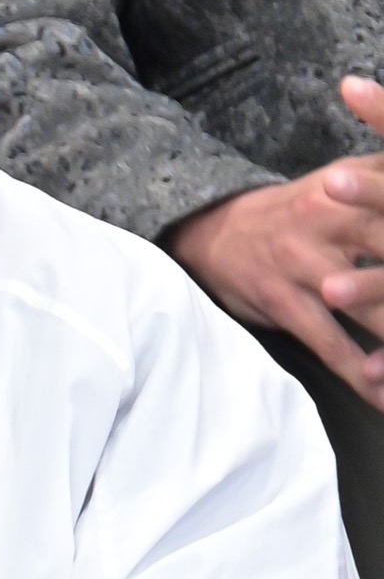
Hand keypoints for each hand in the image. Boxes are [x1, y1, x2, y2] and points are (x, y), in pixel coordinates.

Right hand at [168, 75, 383, 407]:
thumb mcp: (341, 181)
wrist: (212, 232)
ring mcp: (306, 262)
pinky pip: (331, 345)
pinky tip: (383, 398)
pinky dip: (364, 376)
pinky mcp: (284, 301)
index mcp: (354, 186)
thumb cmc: (294, 213)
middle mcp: (332, 218)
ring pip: (371, 309)